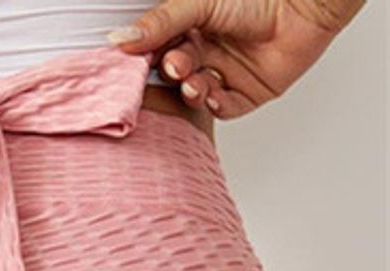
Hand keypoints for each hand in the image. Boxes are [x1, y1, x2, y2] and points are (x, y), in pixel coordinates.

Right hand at [108, 0, 364, 118]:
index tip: (134, 63)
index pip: (159, 50)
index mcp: (191, 30)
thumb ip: (159, 23)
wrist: (304, 4)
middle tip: (174, 65)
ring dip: (191, 90)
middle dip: (173, 73)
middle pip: (176, 75)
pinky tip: (211, 92)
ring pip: (196, 93)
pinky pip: (222, 107)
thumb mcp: (198, 3)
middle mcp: (207, 53)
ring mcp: (226, 75)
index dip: (147, 59)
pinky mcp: (246, 94)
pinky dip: (214, 103)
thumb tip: (119, 39)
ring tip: (192, 81)